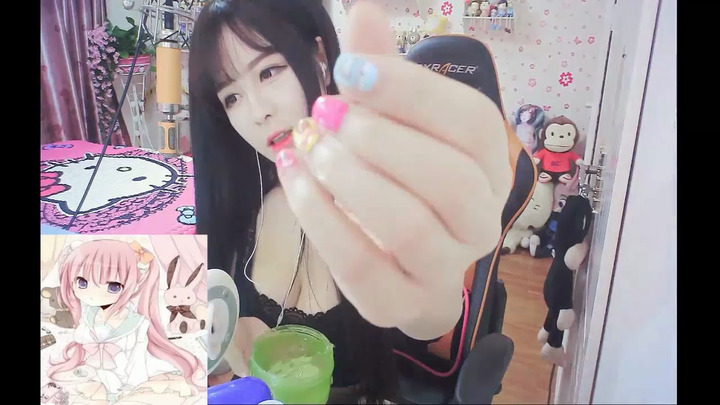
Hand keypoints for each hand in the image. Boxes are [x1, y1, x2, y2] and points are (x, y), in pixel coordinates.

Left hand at [273, 2, 511, 339]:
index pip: (474, 124)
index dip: (412, 92)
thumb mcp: (400, 124)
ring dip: (347, 177)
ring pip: (407, 225)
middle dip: (378, 138)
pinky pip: (360, 265)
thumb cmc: (405, 182)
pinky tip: (292, 176)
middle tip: (325, 113)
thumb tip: (365, 8)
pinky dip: (318, 216)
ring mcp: (444, 268)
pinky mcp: (398, 303)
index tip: (351, 70)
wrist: (406, 267)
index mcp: (490, 166)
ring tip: (308, 144)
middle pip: (449, 179)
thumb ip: (386, 72)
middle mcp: (481, 219)